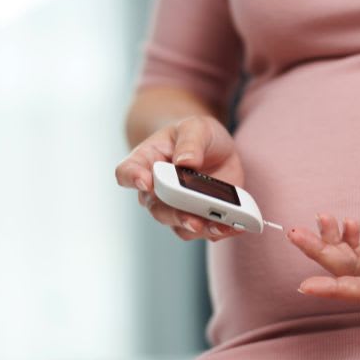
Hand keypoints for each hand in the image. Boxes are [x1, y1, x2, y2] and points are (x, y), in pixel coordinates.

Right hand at [115, 115, 243, 240]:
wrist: (214, 148)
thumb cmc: (196, 135)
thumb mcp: (196, 127)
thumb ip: (190, 142)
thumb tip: (186, 162)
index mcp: (147, 161)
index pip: (127, 171)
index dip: (132, 178)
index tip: (145, 182)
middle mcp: (156, 191)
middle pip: (156, 208)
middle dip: (175, 215)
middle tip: (192, 219)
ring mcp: (176, 207)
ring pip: (179, 225)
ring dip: (199, 229)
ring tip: (219, 226)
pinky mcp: (198, 217)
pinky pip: (203, 231)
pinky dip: (218, 231)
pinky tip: (232, 227)